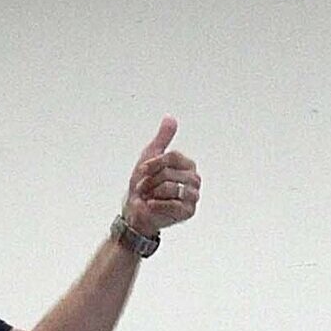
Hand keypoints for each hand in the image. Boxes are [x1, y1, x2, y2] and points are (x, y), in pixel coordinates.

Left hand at [121, 116, 200, 231]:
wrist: (136, 210)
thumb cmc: (144, 184)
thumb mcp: (151, 156)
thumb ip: (163, 138)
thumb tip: (171, 118)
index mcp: (187, 166)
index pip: (172, 157)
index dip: (154, 163)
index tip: (143, 170)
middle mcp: (194, 180)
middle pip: (170, 173)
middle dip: (152, 180)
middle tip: (146, 187)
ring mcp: (193, 197)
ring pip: (171, 187)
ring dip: (153, 192)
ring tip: (150, 196)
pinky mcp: (188, 212)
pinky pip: (172, 203)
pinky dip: (156, 204)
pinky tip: (152, 205)